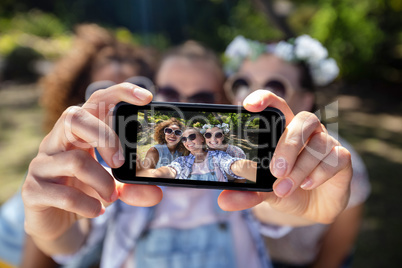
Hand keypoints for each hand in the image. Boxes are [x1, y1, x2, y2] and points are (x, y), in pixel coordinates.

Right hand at [22, 83, 162, 249]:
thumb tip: (156, 194)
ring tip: (111, 197)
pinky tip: (97, 210)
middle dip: (105, 138)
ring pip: (75, 161)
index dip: (120, 93)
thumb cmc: (84, 191)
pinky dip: (88, 204)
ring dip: (103, 182)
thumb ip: (134, 187)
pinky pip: (64, 194)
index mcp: (79, 131)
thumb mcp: (114, 186)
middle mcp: (56, 141)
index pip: (96, 100)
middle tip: (120, 162)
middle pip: (75, 118)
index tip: (146, 97)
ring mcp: (42, 164)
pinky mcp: (33, 190)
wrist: (53, 221)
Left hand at [218, 90, 351, 223]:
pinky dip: (320, 173)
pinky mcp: (342, 158)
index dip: (265, 98)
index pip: (277, 105)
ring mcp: (327, 142)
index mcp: (284, 130)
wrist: (312, 209)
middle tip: (276, 170)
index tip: (249, 105)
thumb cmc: (286, 188)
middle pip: (303, 120)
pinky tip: (308, 184)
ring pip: (320, 143)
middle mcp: (307, 132)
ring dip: (301, 168)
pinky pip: (336, 158)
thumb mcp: (263, 191)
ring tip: (285, 188)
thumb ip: (247, 193)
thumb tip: (224, 200)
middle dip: (289, 145)